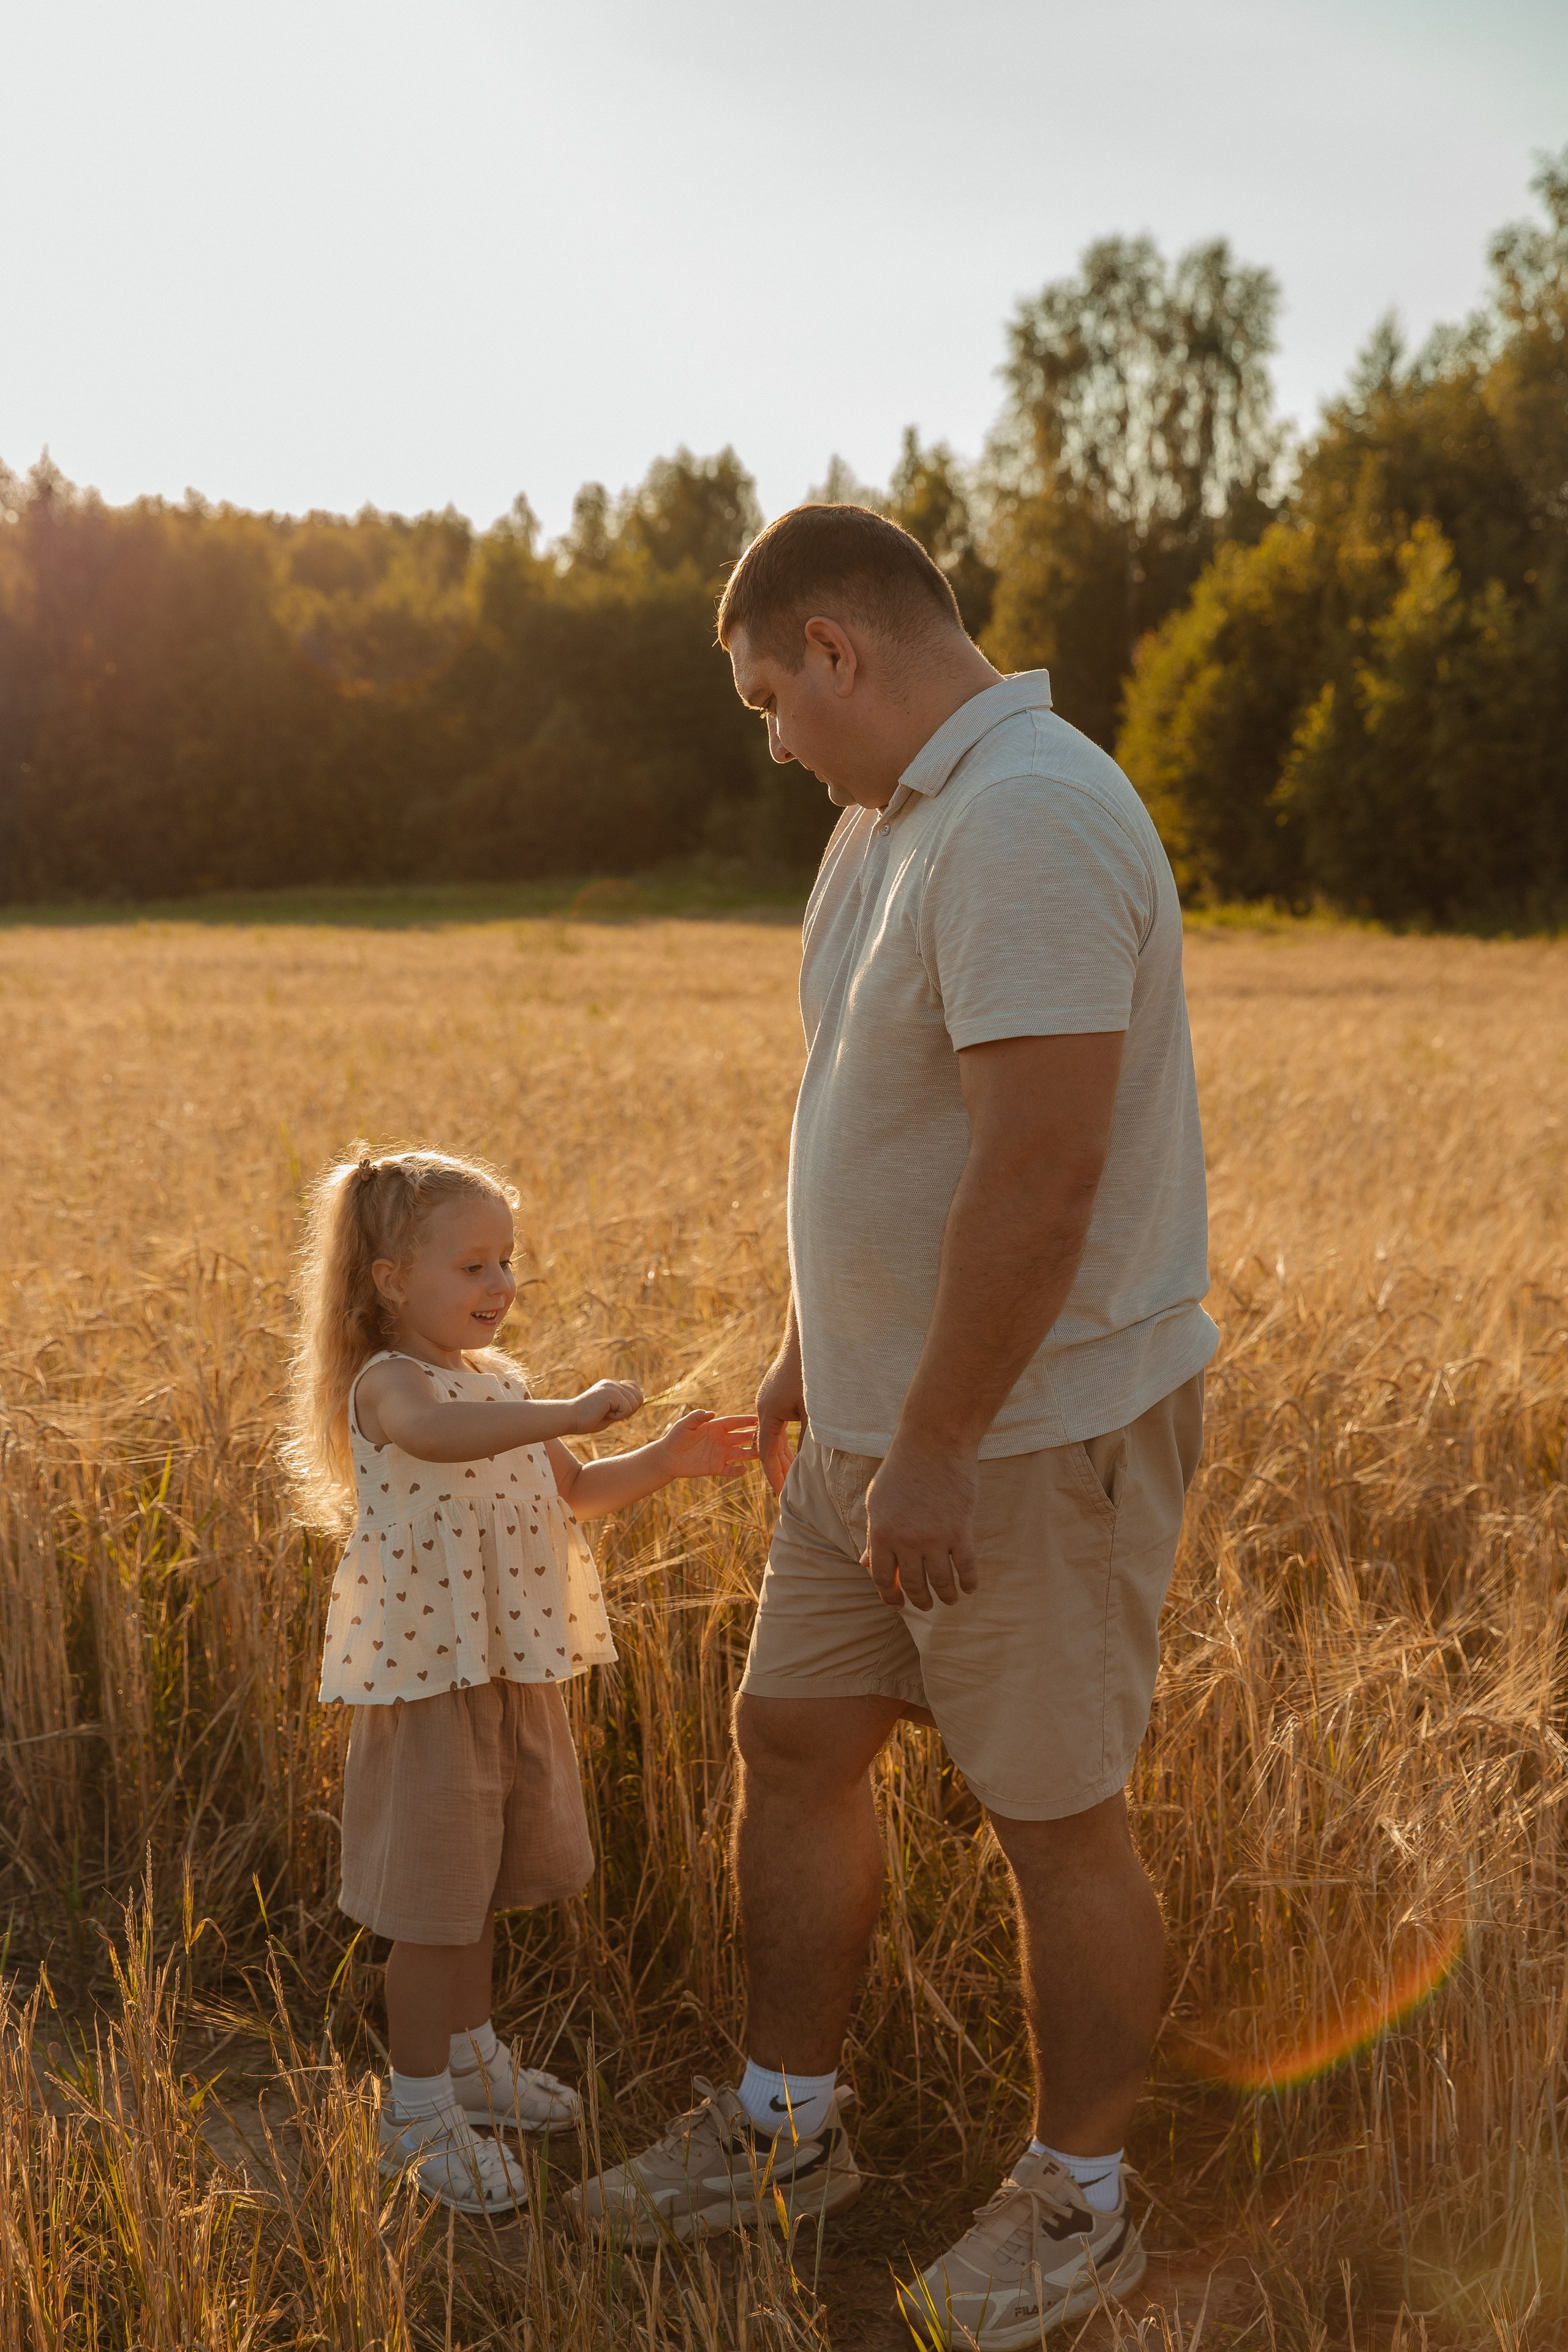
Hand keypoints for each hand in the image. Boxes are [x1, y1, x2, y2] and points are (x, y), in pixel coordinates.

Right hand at [573, 1379, 644, 1434]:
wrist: (569, 1419)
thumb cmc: (586, 1420)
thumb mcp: (609, 1412)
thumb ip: (623, 1407)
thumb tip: (638, 1403)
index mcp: (611, 1386)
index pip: (635, 1389)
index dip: (632, 1404)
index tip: (614, 1411)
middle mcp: (613, 1383)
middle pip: (639, 1397)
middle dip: (629, 1411)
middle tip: (609, 1414)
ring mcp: (612, 1386)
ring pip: (635, 1403)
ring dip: (622, 1414)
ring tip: (604, 1413)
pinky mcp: (611, 1393)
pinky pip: (627, 1409)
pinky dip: (617, 1416)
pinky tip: (603, 1413)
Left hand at [660, 1409, 758, 1480]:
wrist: (667, 1457)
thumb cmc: (676, 1437)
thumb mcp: (685, 1424)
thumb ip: (697, 1417)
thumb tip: (712, 1413)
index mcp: (716, 1427)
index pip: (735, 1423)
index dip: (747, 1421)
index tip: (759, 1418)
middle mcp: (722, 1440)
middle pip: (742, 1438)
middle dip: (754, 1437)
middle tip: (769, 1436)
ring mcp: (720, 1454)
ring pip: (741, 1453)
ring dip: (751, 1453)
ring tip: (762, 1454)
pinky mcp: (716, 1467)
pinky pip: (730, 1469)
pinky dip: (737, 1470)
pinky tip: (744, 1470)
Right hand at [756, 1343, 804, 1496]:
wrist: (808, 1338)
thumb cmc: (812, 1374)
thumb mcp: (814, 1413)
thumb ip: (807, 1441)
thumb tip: (805, 1468)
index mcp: (767, 1413)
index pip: (766, 1454)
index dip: (774, 1477)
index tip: (781, 1496)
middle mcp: (763, 1407)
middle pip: (766, 1445)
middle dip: (776, 1469)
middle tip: (786, 1492)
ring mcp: (768, 1399)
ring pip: (772, 1434)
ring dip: (780, 1454)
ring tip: (789, 1476)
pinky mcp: (776, 1393)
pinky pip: (777, 1422)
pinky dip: (784, 1439)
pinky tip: (792, 1448)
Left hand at [861, 1437, 978, 1611]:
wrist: (933, 1443)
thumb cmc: (901, 1469)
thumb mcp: (876, 1501)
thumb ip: (872, 1536)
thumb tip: (866, 1565)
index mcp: (880, 1533)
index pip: (882, 1577)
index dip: (890, 1596)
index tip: (898, 1605)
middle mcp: (906, 1541)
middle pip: (914, 1584)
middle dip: (921, 1600)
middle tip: (926, 1604)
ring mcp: (935, 1537)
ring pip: (942, 1582)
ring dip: (946, 1596)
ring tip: (950, 1599)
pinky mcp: (961, 1530)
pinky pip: (967, 1567)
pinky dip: (969, 1582)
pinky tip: (969, 1587)